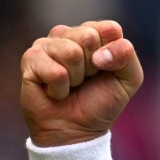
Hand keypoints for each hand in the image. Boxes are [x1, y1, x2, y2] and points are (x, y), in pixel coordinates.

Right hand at [20, 21, 143, 146]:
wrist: (76, 130)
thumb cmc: (101, 102)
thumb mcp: (129, 79)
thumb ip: (127, 56)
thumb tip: (100, 53)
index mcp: (94, 33)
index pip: (110, 29)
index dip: (113, 55)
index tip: (106, 70)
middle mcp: (68, 34)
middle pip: (89, 36)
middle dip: (93, 66)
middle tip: (87, 79)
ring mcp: (46, 45)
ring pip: (71, 53)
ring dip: (76, 78)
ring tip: (71, 85)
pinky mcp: (30, 59)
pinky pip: (55, 71)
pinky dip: (60, 88)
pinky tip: (55, 91)